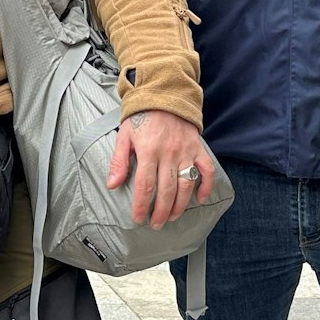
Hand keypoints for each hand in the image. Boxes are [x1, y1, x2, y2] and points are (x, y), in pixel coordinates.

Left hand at [107, 111, 214, 227]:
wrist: (166, 94)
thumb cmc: (142, 116)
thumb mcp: (124, 135)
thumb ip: (119, 161)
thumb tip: (112, 185)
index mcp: (148, 150)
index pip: (145, 185)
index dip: (142, 205)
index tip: (139, 218)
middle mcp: (169, 153)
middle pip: (166, 190)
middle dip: (161, 212)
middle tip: (156, 224)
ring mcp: (186, 151)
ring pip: (186, 185)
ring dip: (180, 205)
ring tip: (172, 217)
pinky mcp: (198, 148)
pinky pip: (207, 171)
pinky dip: (206, 186)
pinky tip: (199, 199)